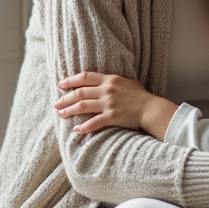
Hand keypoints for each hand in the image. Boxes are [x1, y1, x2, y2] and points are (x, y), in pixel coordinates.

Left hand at [55, 71, 174, 135]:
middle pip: (80, 93)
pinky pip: (93, 123)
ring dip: (69, 111)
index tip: (61, 84)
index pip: (84, 77)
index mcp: (109, 79)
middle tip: (56, 104)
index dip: (70, 80)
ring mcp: (108, 104)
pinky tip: (76, 130)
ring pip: (82, 106)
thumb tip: (104, 82)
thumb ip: (114, 81)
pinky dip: (83, 127)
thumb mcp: (127, 82)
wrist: (151, 109)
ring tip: (61, 114)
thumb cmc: (141, 96)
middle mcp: (107, 90)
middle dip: (65, 98)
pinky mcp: (112, 117)